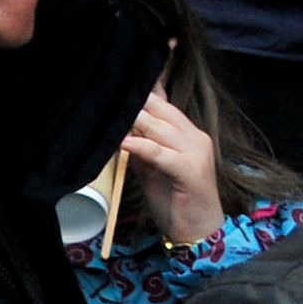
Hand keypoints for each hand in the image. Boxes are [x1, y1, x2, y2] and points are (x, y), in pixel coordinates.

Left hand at [120, 88, 226, 244]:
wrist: (198, 230)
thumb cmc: (173, 199)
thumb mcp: (150, 165)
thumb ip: (138, 142)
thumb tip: (115, 124)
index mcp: (185, 132)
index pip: (162, 101)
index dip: (144, 84)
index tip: (118, 73)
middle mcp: (193, 136)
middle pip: (159, 108)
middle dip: (132, 98)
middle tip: (105, 89)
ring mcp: (195, 152)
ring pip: (160, 126)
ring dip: (133, 119)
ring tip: (109, 111)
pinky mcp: (191, 170)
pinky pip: (162, 153)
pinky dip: (142, 146)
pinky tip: (124, 143)